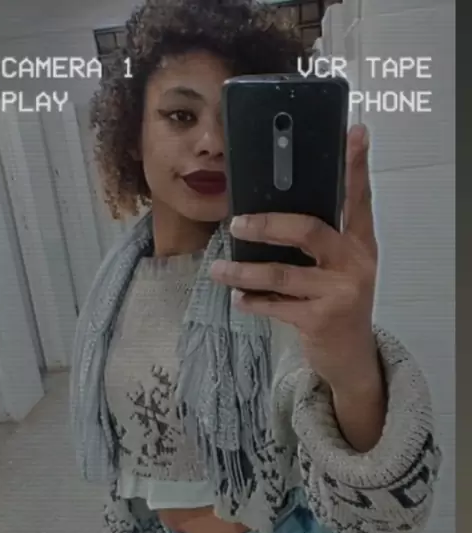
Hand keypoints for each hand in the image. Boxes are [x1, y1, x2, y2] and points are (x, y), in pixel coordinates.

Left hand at [210, 124, 379, 392]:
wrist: (351, 356)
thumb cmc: (338, 303)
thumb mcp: (340, 268)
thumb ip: (321, 240)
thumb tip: (271, 210)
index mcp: (360, 243)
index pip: (358, 197)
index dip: (356, 165)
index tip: (355, 131)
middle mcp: (355, 263)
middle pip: (309, 230)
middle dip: (268, 224)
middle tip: (236, 223)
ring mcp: (339, 292)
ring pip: (282, 272)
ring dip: (244, 272)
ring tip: (218, 271)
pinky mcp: (321, 319)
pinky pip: (277, 304)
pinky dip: (253, 301)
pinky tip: (238, 299)